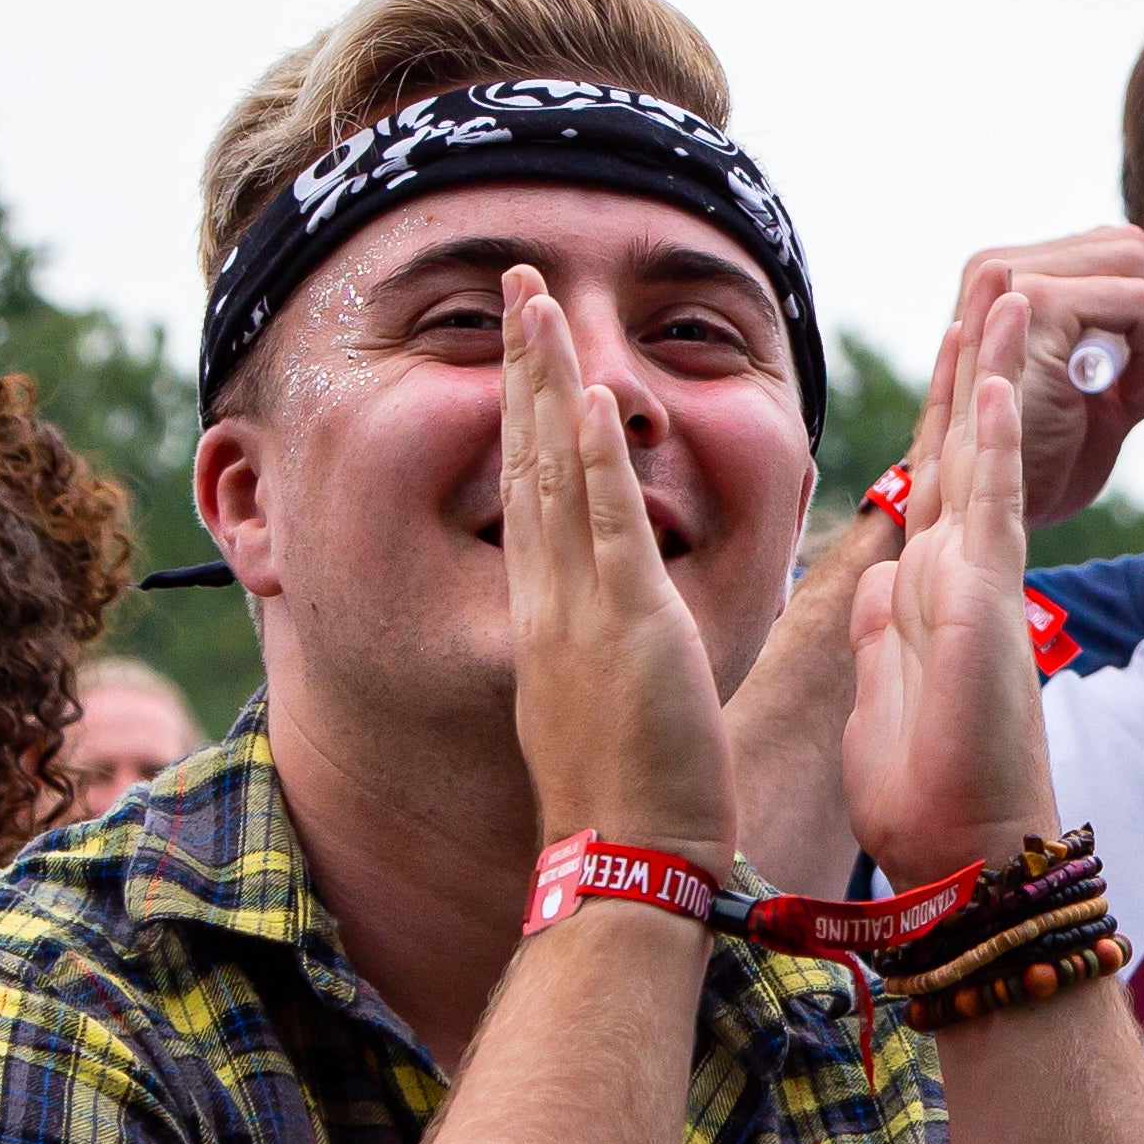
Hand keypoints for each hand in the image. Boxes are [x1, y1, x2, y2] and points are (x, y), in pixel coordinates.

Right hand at [498, 269, 735, 858]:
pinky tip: (591, 393)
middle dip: (520, 365)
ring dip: (547, 378)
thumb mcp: (604, 703)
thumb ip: (608, 650)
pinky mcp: (627, 626)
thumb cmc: (628, 802)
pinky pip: (608, 524)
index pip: (528, 493)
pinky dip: (599, 455)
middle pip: (527, 459)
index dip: (524, 415)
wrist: (623, 861)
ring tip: (535, 299)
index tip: (521, 350)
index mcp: (546, 616)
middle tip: (514, 282)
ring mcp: (580, 608)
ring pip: (556, 471)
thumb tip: (626, 625)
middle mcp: (548, 598)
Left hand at [846, 293, 1060, 881]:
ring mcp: (980, 585)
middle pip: (969, 454)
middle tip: (993, 292)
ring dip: (992, 377)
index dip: (940, 422)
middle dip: (975, 373)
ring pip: (988, 458)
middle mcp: (963, 579)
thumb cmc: (928, 799)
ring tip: (1007, 298)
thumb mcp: (885, 696)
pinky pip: (993, 506)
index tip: (947, 361)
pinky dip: (997, 442)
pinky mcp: (987, 604)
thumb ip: (885, 637)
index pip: (934, 489)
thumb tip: (881, 588)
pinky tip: (995, 381)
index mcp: (929, 600)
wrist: (964, 858)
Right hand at [923, 232, 1143, 531]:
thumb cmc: (1047, 463)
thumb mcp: (1107, 399)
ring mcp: (1017, 280)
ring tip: (1143, 389)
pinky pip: (1135, 299)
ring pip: (1136, 261)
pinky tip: (1131, 396)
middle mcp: (1004, 263)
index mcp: (1014, 277)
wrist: (1004, 512)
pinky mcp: (1037, 307)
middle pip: (1130, 244)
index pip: (1114, 245)